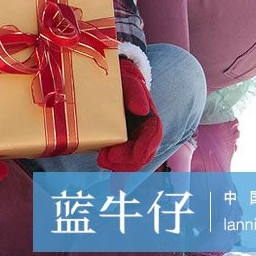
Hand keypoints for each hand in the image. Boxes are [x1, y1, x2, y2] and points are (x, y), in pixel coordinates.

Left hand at [97, 57, 161, 171]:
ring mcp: (132, 142)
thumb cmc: (121, 82)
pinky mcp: (120, 147)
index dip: (146, 148)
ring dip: (119, 165)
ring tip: (102, 160)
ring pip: (132, 161)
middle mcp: (144, 134)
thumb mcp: (128, 83)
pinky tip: (108, 173)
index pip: (153, 137)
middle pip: (142, 155)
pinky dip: (116, 169)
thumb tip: (142, 110)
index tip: (137, 154)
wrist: (110, 84)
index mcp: (150, 120)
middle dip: (128, 161)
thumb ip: (136, 93)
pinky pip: (121, 161)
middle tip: (108, 158)